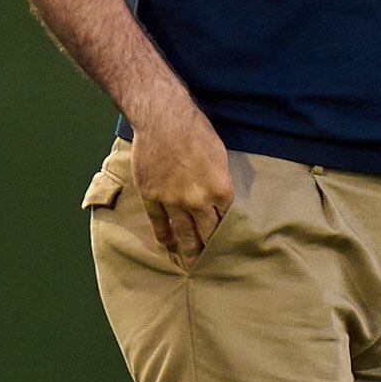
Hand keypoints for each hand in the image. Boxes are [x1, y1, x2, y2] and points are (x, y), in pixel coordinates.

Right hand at [129, 95, 231, 265]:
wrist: (164, 120)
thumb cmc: (196, 131)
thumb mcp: (220, 154)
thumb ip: (220, 180)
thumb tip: (220, 196)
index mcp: (219, 189)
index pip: (226, 217)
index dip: (226, 229)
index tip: (228, 242)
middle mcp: (197, 200)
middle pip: (206, 230)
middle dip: (210, 246)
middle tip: (213, 261)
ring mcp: (172, 200)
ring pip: (182, 231)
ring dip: (189, 247)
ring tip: (193, 261)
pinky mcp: (152, 196)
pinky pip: (158, 221)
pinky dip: (163, 234)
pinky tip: (167, 244)